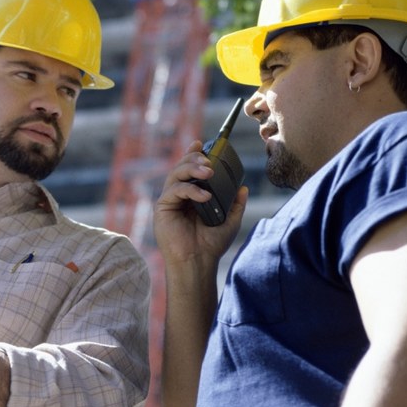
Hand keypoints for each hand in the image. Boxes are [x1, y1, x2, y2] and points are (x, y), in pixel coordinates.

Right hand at [153, 141, 247, 265]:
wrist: (198, 262)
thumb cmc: (211, 245)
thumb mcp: (230, 221)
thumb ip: (235, 204)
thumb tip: (244, 187)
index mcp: (191, 196)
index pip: (189, 170)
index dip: (193, 154)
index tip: (201, 144)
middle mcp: (178, 196)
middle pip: (181, 167)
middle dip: (194, 159)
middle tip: (209, 162)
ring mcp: (169, 201)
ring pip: (175, 174)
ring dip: (191, 168)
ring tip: (208, 172)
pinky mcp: (162, 207)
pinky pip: (174, 190)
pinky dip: (190, 189)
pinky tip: (205, 196)